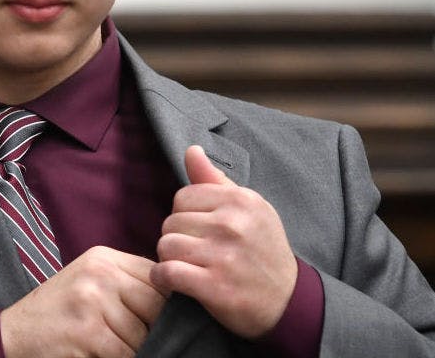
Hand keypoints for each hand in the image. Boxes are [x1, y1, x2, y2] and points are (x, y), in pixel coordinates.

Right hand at [1, 246, 167, 357]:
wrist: (14, 334)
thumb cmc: (58, 312)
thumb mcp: (89, 282)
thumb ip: (128, 283)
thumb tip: (176, 298)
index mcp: (103, 258)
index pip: (158, 277)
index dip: (164, 303)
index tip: (151, 318)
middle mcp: (99, 273)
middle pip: (156, 305)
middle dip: (151, 328)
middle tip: (129, 336)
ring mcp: (93, 301)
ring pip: (144, 334)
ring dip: (134, 348)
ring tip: (108, 344)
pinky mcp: (88, 332)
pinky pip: (126, 353)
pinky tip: (99, 353)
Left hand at [150, 145, 296, 338]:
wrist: (288, 302)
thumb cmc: (262, 250)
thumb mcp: (249, 209)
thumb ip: (216, 180)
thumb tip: (191, 150)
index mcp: (241, 200)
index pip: (183, 197)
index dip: (185, 216)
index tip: (199, 231)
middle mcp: (233, 224)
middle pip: (171, 222)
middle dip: (177, 238)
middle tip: (195, 252)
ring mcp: (224, 256)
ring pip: (166, 245)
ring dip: (169, 259)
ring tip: (187, 266)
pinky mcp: (215, 286)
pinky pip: (166, 272)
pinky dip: (162, 278)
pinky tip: (172, 280)